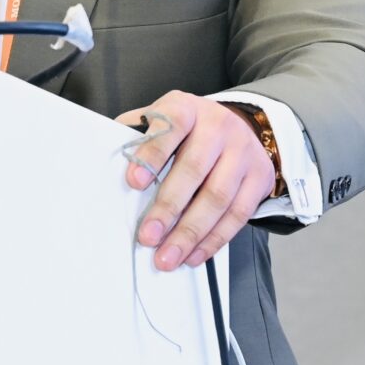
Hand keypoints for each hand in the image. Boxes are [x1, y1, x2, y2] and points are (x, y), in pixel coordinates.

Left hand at [119, 91, 276, 270]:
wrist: (241, 126)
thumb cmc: (189, 130)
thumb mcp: (163, 120)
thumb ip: (138, 136)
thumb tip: (105, 164)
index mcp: (188, 109)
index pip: (171, 126)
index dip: (152, 154)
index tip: (133, 181)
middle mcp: (219, 127)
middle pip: (195, 169)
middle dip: (169, 207)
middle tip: (148, 236)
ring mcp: (243, 153)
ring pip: (218, 197)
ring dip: (190, 232)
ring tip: (168, 256)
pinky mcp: (259, 178)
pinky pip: (238, 215)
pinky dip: (214, 240)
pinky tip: (194, 254)